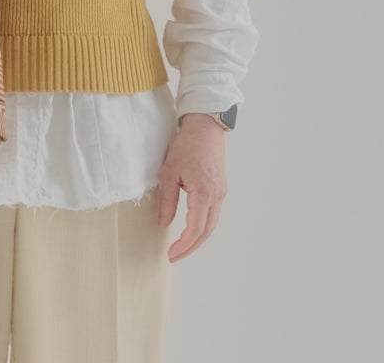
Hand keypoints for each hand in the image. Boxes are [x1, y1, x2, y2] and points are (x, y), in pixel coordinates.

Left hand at [157, 113, 226, 262]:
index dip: (183, 246)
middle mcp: (216, 197)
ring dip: (198, 237)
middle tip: (175, 255)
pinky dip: (203, 225)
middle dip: (191, 247)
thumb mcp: (169, 173)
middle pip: (206, 232)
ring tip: (182, 245)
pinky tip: (191, 226)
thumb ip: (167, 201)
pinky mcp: (220, 187)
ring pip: (211, 224)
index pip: (195, 230)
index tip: (171, 254)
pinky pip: (213, 213)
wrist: (205, 127)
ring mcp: (220, 192)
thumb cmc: (186, 146)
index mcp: (203, 194)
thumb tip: (163, 224)